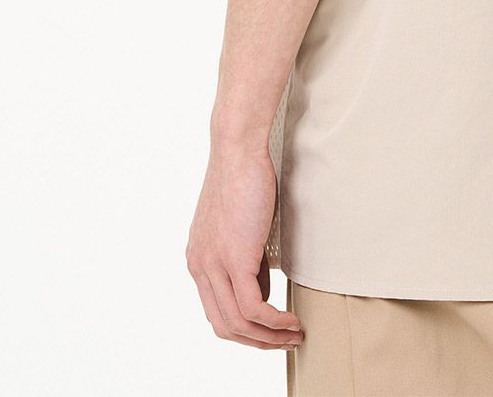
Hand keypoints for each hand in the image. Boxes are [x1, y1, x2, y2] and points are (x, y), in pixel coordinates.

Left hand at [186, 144, 303, 350]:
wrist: (238, 149)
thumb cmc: (244, 178)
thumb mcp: (238, 225)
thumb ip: (243, 257)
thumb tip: (260, 287)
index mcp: (197, 260)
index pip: (215, 312)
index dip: (244, 330)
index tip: (270, 332)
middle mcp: (199, 267)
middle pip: (224, 325)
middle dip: (257, 342)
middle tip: (285, 342)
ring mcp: (214, 264)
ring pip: (238, 323)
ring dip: (269, 337)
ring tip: (294, 335)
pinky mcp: (234, 258)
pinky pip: (252, 308)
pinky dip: (274, 321)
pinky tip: (291, 321)